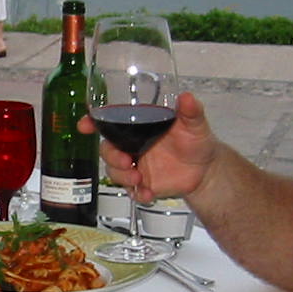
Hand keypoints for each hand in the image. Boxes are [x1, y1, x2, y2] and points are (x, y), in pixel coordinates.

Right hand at [83, 91, 215, 203]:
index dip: (93, 122)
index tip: (85, 125)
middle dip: (111, 156)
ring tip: (139, 180)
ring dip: (122, 176)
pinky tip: (147, 194)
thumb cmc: (196, 141)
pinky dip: (137, 194)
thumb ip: (191, 111)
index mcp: (139, 128)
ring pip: (114, 172)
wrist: (206, 170)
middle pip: (107, 149)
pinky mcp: (142, 184)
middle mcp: (132, 146)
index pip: (110, 122)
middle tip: (127, 161)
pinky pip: (131, 191)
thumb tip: (187, 97)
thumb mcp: (195, 124)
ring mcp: (136, 166)